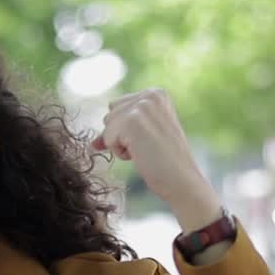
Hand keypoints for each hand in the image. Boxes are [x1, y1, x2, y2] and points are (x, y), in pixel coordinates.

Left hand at [92, 89, 222, 231]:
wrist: (182, 180)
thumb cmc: (166, 162)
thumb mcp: (143, 137)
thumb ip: (120, 130)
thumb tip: (93, 143)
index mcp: (156, 93)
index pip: (119, 107)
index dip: (127, 130)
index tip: (150, 139)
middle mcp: (150, 95)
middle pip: (110, 114)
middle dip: (122, 135)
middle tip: (149, 146)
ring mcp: (141, 106)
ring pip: (107, 126)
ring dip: (121, 144)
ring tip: (146, 150)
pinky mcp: (131, 121)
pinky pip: (107, 139)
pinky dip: (120, 152)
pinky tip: (141, 154)